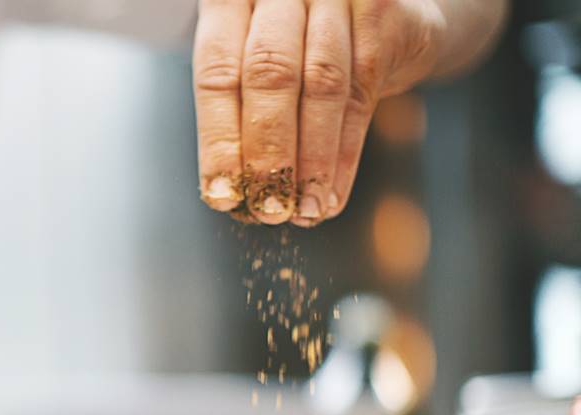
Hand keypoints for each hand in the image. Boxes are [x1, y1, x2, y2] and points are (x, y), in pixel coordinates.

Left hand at [193, 0, 446, 225]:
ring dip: (312, 160)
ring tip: (303, 210)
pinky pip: (361, 91)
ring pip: (322, 86)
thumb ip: (239, 111)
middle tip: (268, 209)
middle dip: (268, 152)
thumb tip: (228, 193)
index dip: (219, 139)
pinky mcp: (380, 6)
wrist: (375, 6)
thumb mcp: (253, 62)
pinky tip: (331, 194)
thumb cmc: (296, 42)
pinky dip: (344, 153)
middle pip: (269, 75)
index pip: (217, 72)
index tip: (222, 195)